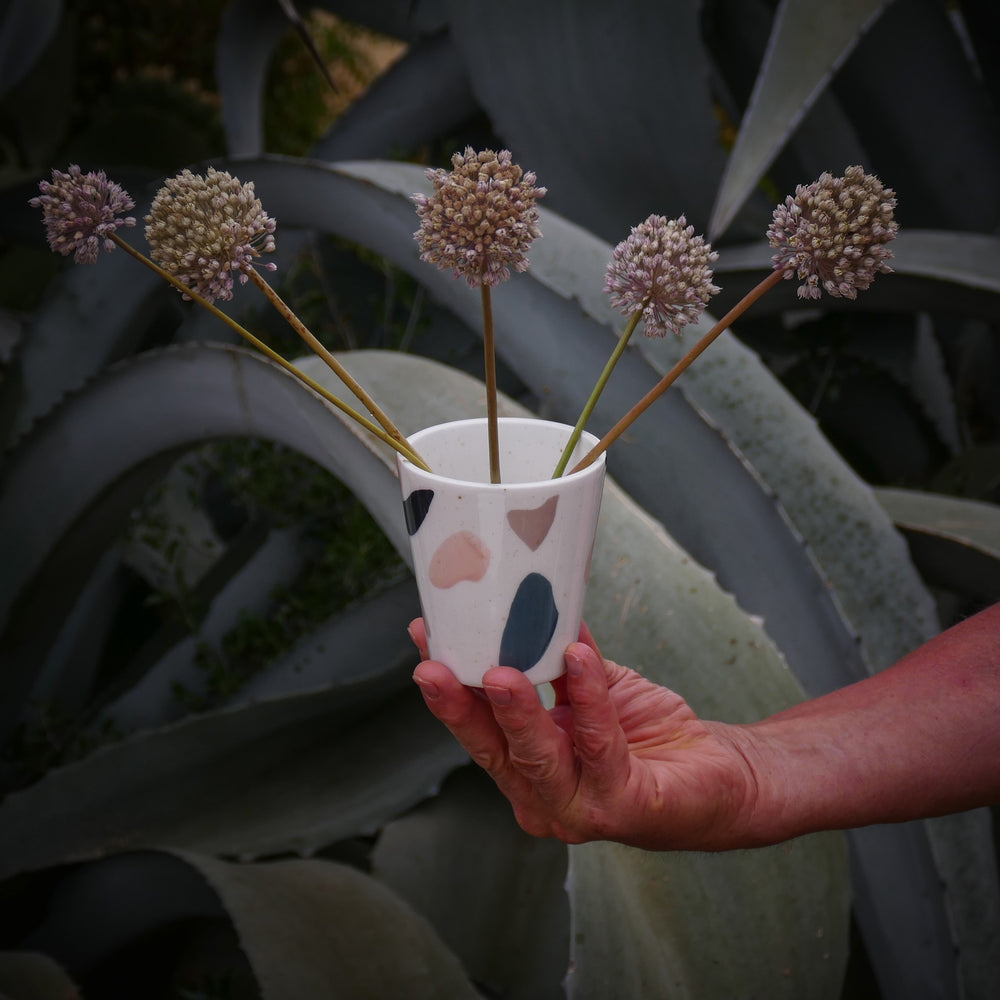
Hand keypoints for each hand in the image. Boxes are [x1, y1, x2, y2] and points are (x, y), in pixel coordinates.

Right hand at [409, 619, 760, 851]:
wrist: (721, 776)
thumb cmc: (646, 735)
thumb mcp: (593, 689)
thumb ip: (560, 662)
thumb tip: (534, 602)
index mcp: (524, 769)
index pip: (476, 727)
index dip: (448, 685)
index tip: (425, 634)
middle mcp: (541, 798)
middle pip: (491, 750)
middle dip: (459, 706)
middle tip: (433, 664)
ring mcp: (578, 810)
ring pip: (536, 757)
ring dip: (515, 711)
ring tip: (500, 671)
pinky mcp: (622, 806)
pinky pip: (599, 745)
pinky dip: (589, 698)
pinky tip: (579, 659)